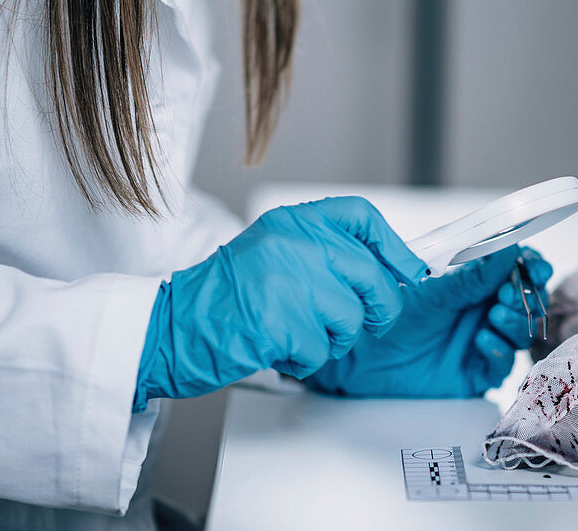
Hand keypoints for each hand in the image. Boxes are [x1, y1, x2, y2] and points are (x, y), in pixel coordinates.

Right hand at [133, 197, 428, 411]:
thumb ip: (321, 254)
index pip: (361, 216)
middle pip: (370, 275)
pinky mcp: (279, 322)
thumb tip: (384, 271)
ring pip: (350, 318)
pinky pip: (321, 349)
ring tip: (298, 335)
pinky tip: (278, 350)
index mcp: (292, 222)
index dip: (394, 246)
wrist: (169, 326)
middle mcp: (293, 244)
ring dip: (332, 339)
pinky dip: (305, 361)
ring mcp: (287, 281)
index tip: (409, 270)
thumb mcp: (271, 253)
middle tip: (371, 323)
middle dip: (380, 308)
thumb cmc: (221, 297)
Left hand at [304, 246, 552, 397]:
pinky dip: (499, 351)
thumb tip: (510, 248)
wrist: (361, 352)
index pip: (520, 268)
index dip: (533, 266)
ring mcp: (483, 340)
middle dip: (526, 296)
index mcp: (478, 279)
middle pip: (528, 302)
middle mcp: (484, 308)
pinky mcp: (476, 372)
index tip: (534, 267)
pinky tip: (481, 341)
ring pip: (521, 332)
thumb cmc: (390, 311)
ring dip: (514, 321)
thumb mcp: (434, 287)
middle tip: (507, 294)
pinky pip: (503, 366)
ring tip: (493, 316)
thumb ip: (474, 274)